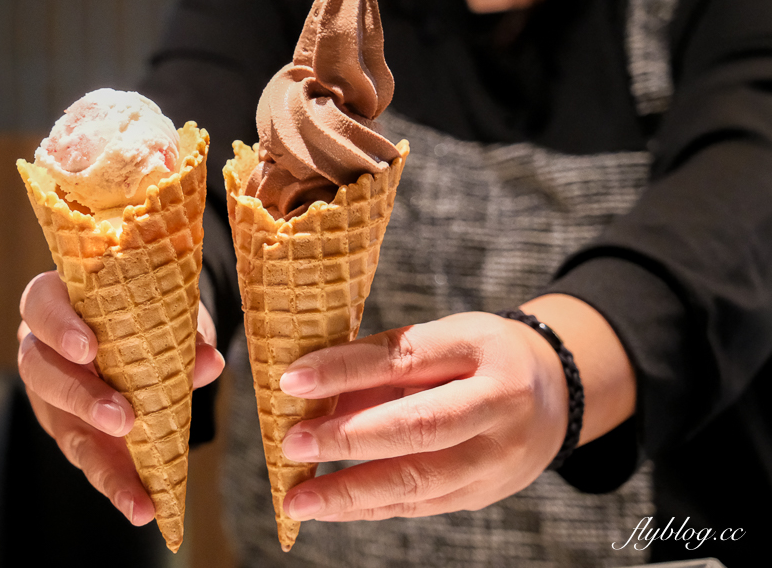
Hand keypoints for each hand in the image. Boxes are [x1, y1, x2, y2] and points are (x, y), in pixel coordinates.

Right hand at [16, 271, 223, 524]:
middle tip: (121, 417)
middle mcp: (43, 348)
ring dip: (99, 459)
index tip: (89, 349)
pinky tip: (142, 507)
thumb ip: (183, 331)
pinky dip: (117, 484)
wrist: (146, 326)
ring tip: (135, 490)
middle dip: (81, 397)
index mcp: (59, 301)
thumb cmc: (146, 307)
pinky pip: (87, 458)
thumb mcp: (168, 310)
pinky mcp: (70, 431)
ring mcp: (51, 395)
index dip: (59, 327)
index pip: (40, 305)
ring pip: (61, 426)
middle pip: (40, 371)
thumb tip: (208, 362)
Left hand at [276, 310, 569, 521]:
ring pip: (419, 482)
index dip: (347, 369)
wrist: (553, 395)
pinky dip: (368, 507)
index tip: (292, 379)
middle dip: (350, 439)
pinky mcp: (482, 495)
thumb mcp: (442, 338)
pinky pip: (419, 506)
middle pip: (420, 428)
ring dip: (350, 492)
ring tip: (297, 498)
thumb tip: (312, 390)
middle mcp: (499, 407)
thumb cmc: (478, 357)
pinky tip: (328, 506)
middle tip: (293, 444)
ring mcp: (497, 459)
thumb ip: (384, 362)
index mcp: (484, 350)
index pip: (407, 359)